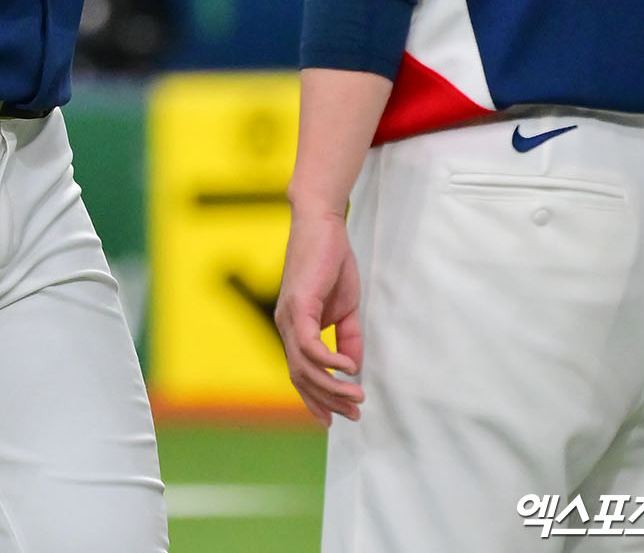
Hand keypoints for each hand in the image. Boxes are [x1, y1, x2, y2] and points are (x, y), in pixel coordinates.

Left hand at [273, 207, 364, 427]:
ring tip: (356, 397)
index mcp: (295, 327)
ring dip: (331, 387)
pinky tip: (348, 368)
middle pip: (301, 377)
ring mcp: (289, 316)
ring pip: (304, 366)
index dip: (315, 399)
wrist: (323, 223)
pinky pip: (309, 344)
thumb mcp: (346, 307)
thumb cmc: (332, 261)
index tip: (335, 420)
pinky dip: (328, 361)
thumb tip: (353, 369)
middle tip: (354, 414)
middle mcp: (286, 325)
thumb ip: (348, 338)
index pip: (300, 373)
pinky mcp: (298, 304)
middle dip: (328, 400)